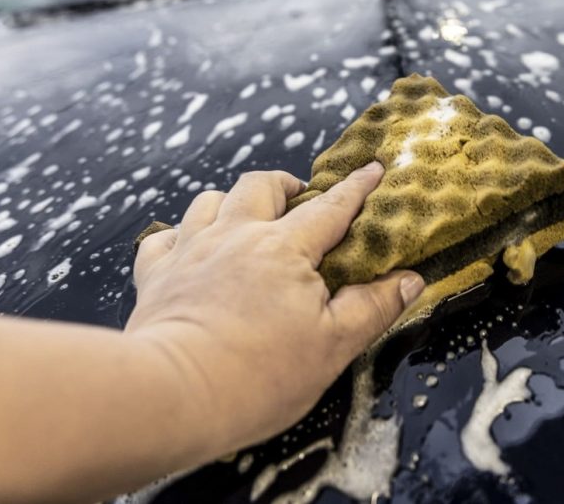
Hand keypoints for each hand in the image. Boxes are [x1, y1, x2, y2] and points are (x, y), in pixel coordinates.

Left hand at [125, 162, 424, 456]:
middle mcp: (235, 236)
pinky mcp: (154, 276)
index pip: (330, 207)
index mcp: (284, 249)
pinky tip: (188, 250)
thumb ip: (373, 307)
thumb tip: (410, 281)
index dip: (356, 187)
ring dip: (230, 203)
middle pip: (260, 186)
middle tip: (299, 197)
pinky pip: (163, 238)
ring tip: (245, 219)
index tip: (372, 169)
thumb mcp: (334, 346)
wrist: (173, 395)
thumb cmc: (258, 376)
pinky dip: (179, 236)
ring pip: (208, 201)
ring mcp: (190, 252)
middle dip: (284, 184)